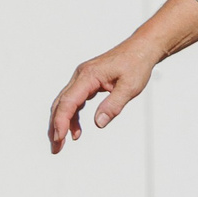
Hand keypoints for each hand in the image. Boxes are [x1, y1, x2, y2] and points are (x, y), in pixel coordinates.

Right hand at [48, 38, 159, 152]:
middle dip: (56, 126)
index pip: (69, 101)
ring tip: (62, 142)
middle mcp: (81, 76)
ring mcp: (82, 78)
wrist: (141, 49)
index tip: (60, 138)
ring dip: (62, 122)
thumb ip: (114, 105)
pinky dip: (73, 116)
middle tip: (56, 147)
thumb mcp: (130, 87)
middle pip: (61, 103)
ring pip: (65, 103)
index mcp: (88, 76)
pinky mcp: (87, 82)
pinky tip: (76, 130)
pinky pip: (75, 100)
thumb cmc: (136, 64)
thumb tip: (99, 123)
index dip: (62, 121)